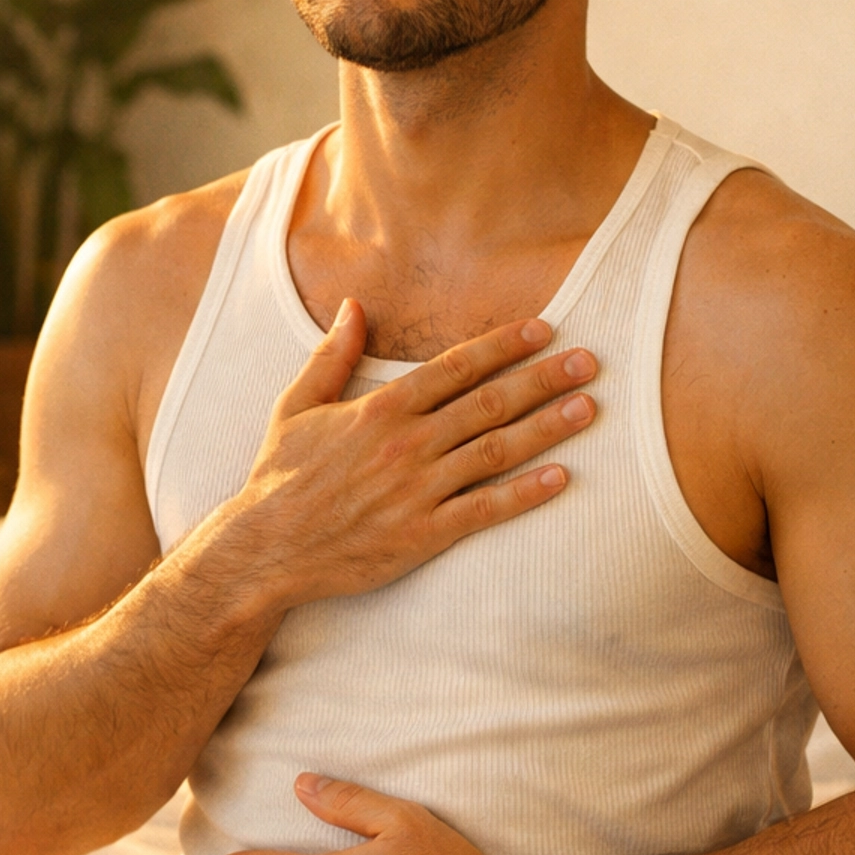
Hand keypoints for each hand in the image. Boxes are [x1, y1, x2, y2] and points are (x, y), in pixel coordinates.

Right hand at [228, 302, 597, 608]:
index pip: (455, 367)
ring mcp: (417, 490)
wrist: (264, 549)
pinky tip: (561, 478)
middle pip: (489, 402)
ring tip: (589, 408)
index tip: (543, 330)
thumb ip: (332, 355)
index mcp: (380, 408)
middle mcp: (406, 444)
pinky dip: (525, 494)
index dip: (503, 346)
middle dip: (543, 378)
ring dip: (548, 427)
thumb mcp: (296, 406)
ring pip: (496, 451)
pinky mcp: (422, 535)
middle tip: (589, 361)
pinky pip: (484, 510)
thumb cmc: (280, 478)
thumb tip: (353, 306)